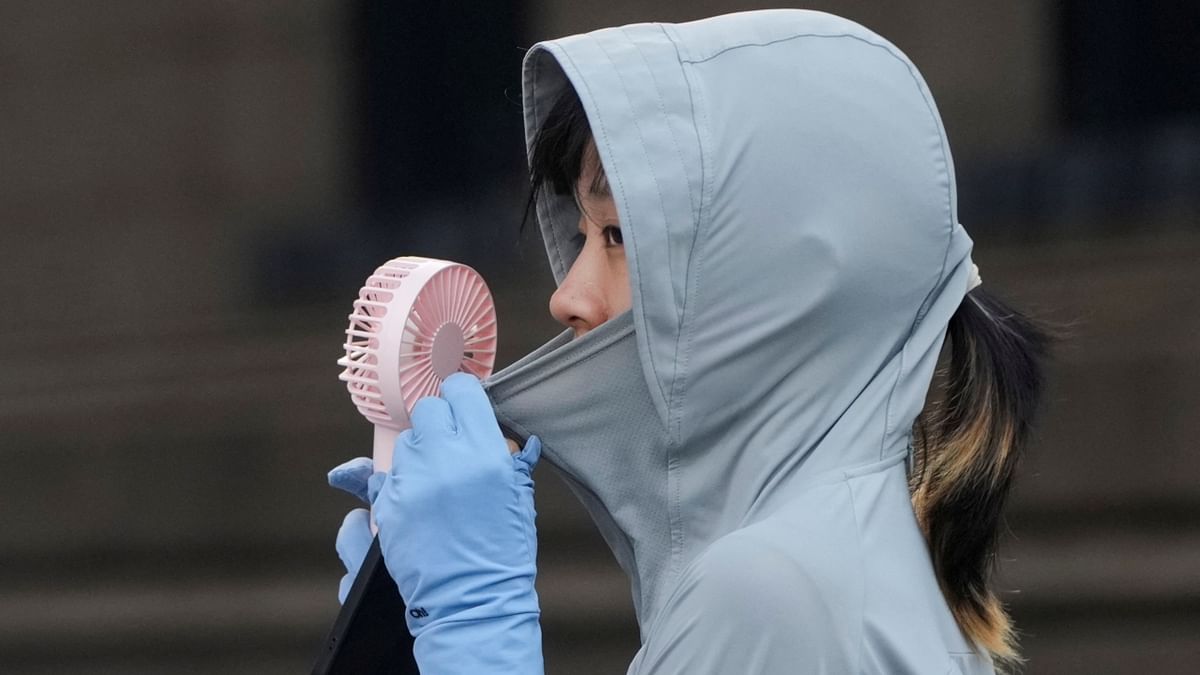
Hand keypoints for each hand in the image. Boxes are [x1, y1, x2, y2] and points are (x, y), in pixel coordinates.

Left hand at [328, 373, 543, 672]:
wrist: (473, 604)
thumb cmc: (502, 554)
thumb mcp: (519, 499)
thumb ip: (511, 462)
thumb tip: (511, 440)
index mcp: (485, 453)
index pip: (461, 391)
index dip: (463, 397)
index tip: (465, 407)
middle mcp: (444, 460)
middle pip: (429, 410)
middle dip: (441, 424)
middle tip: (453, 447)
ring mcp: (411, 482)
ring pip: (407, 442)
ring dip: (421, 453)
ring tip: (438, 483)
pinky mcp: (387, 506)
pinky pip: (388, 475)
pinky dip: (403, 483)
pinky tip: (422, 504)